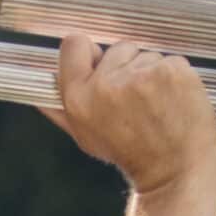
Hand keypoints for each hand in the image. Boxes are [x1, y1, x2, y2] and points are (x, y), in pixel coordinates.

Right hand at [42, 36, 215, 197]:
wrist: (175, 171)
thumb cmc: (133, 155)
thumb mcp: (87, 137)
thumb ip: (61, 110)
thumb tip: (40, 89)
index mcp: (80, 98)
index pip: (74, 44)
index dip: (90, 54)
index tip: (102, 66)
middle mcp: (108, 84)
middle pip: (116, 48)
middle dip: (127, 68)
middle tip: (138, 101)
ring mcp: (142, 75)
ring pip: (146, 56)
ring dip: (153, 74)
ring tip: (158, 105)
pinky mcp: (172, 71)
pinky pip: (172, 60)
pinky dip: (176, 78)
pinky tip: (175, 101)